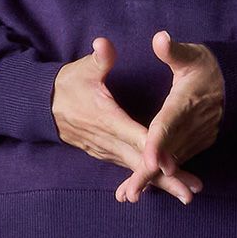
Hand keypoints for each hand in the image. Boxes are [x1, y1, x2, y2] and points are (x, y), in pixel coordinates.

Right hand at [51, 36, 203, 204]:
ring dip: (161, 182)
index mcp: (107, 119)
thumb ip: (99, 59)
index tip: (174, 162)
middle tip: (191, 193)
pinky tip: (164, 187)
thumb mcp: (83, 69)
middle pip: (141, 163)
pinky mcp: (107, 152)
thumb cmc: (68, 85)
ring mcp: (107, 150)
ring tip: (186, 194)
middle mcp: (108, 140)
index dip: (154, 150)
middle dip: (166, 178)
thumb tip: (103, 43)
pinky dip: (147, 179)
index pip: (135, 137)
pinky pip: (129, 168)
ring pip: (137, 169)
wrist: (44, 106)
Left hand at [114, 30, 223, 204]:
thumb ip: (173, 50)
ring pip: (173, 161)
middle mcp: (192, 124)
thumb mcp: (192, 54)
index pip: (168, 125)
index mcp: (185, 102)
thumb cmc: (209, 66)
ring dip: (153, 179)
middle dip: (148, 173)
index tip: (148, 161)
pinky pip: (179, 160)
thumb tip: (159, 38)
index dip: (158, 143)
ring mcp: (198, 136)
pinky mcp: (200, 142)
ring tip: (129, 194)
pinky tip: (146, 185)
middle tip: (129, 193)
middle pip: (167, 152)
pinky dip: (164, 174)